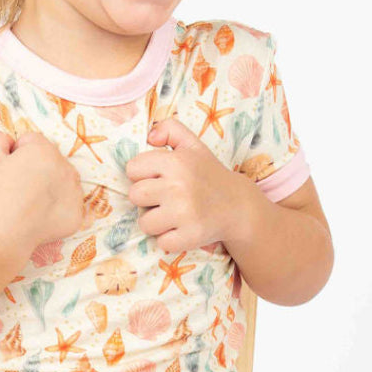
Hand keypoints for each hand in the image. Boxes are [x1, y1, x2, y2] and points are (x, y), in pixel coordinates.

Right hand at [0, 129, 85, 246]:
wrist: (6, 229)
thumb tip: (8, 140)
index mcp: (45, 149)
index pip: (31, 141)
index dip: (17, 154)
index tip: (10, 170)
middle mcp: (66, 167)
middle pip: (50, 160)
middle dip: (37, 168)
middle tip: (19, 186)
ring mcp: (75, 191)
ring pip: (63, 181)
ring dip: (50, 186)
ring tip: (31, 201)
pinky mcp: (77, 214)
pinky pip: (68, 204)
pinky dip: (57, 208)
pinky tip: (41, 214)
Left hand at [124, 118, 243, 253]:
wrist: (239, 206)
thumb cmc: (208, 174)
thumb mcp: (192, 145)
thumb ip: (170, 129)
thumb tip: (149, 136)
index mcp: (176, 161)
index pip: (133, 168)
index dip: (143, 174)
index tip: (158, 178)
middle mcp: (179, 186)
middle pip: (135, 196)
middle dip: (146, 199)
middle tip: (165, 198)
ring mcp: (185, 212)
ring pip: (144, 222)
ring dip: (156, 222)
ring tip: (172, 215)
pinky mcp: (191, 235)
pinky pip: (161, 242)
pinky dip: (169, 240)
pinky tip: (182, 229)